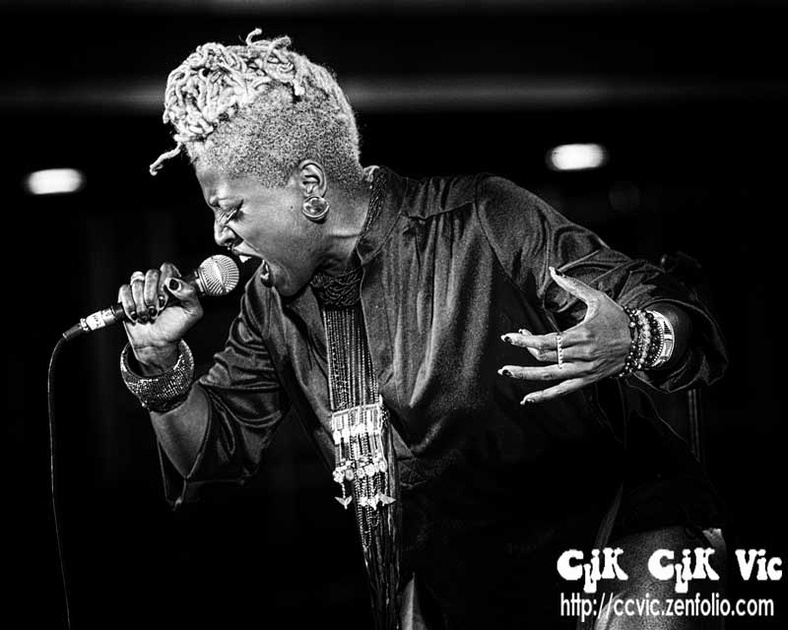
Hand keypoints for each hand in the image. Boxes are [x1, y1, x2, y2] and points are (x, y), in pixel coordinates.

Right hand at [117, 262, 203, 373]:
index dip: (165, 282)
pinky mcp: (127, 295)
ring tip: (149, 315)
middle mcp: (157, 282)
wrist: (157, 342)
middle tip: (158, 309)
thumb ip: (190, 294)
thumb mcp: (192, 312)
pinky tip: (137, 316)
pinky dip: (130, 306)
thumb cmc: (176, 326)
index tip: (167, 299)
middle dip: (153, 295)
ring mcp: (141, 287)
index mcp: (174, 282)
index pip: (167, 268)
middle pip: (151, 273)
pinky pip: (124, 290)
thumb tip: (174, 282)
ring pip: (137, 282)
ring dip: (142, 303)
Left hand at [499, 266, 630, 402]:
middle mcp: (581, 355)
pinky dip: (544, 396)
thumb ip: (573, 285)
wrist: (642, 342)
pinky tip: (526, 399)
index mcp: (581, 335)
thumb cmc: (618, 318)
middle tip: (513, 340)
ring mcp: (584, 370)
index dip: (524, 340)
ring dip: (525, 374)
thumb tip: (553, 270)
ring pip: (548, 375)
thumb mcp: (597, 298)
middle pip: (544, 356)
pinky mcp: (587, 380)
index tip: (508, 336)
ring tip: (505, 371)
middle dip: (525, 348)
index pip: (546, 341)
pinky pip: (562, 391)